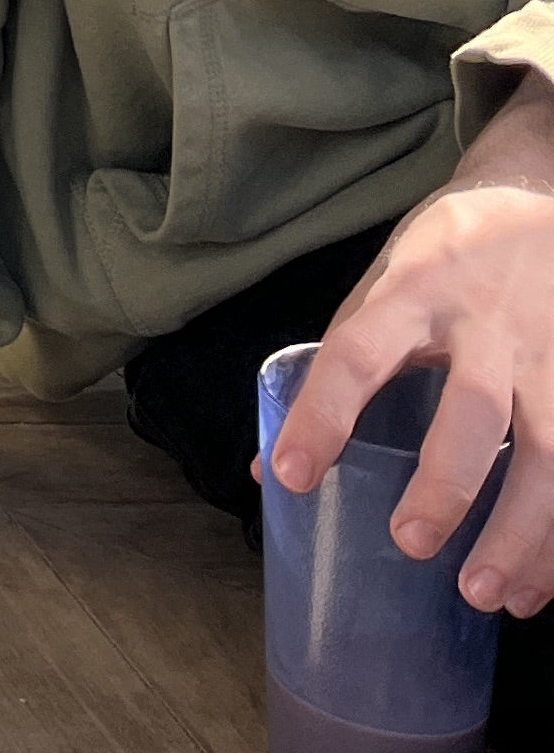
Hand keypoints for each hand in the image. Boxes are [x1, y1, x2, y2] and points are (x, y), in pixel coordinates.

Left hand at [269, 76, 553, 614]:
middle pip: (472, 409)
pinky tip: (538, 588)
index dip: (321, 414)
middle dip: (446, 485)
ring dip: (520, 532)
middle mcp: (484, 322)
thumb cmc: (445, 256)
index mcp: (413, 290)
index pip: (356, 352)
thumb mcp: (383, 284)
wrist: (536, 197)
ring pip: (548, 449)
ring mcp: (547, 352)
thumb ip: (335, 368)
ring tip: (484, 594)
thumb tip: (265, 468)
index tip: (290, 476)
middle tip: (411, 543)